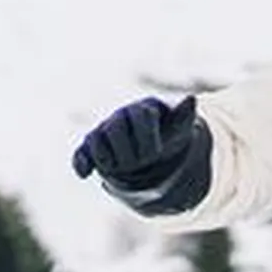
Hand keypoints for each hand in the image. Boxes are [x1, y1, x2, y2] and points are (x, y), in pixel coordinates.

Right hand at [73, 95, 197, 189]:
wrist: (157, 145)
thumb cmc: (169, 133)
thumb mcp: (181, 126)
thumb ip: (184, 114)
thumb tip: (191, 97)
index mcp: (143, 109)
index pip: (140, 116)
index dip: (148, 138)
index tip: (156, 153)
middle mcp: (120, 116)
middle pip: (115, 127)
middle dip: (129, 150)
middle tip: (143, 163)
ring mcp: (105, 132)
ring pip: (95, 140)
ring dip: (108, 159)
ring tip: (124, 169)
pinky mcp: (93, 148)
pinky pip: (81, 152)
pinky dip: (80, 162)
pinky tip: (84, 174)